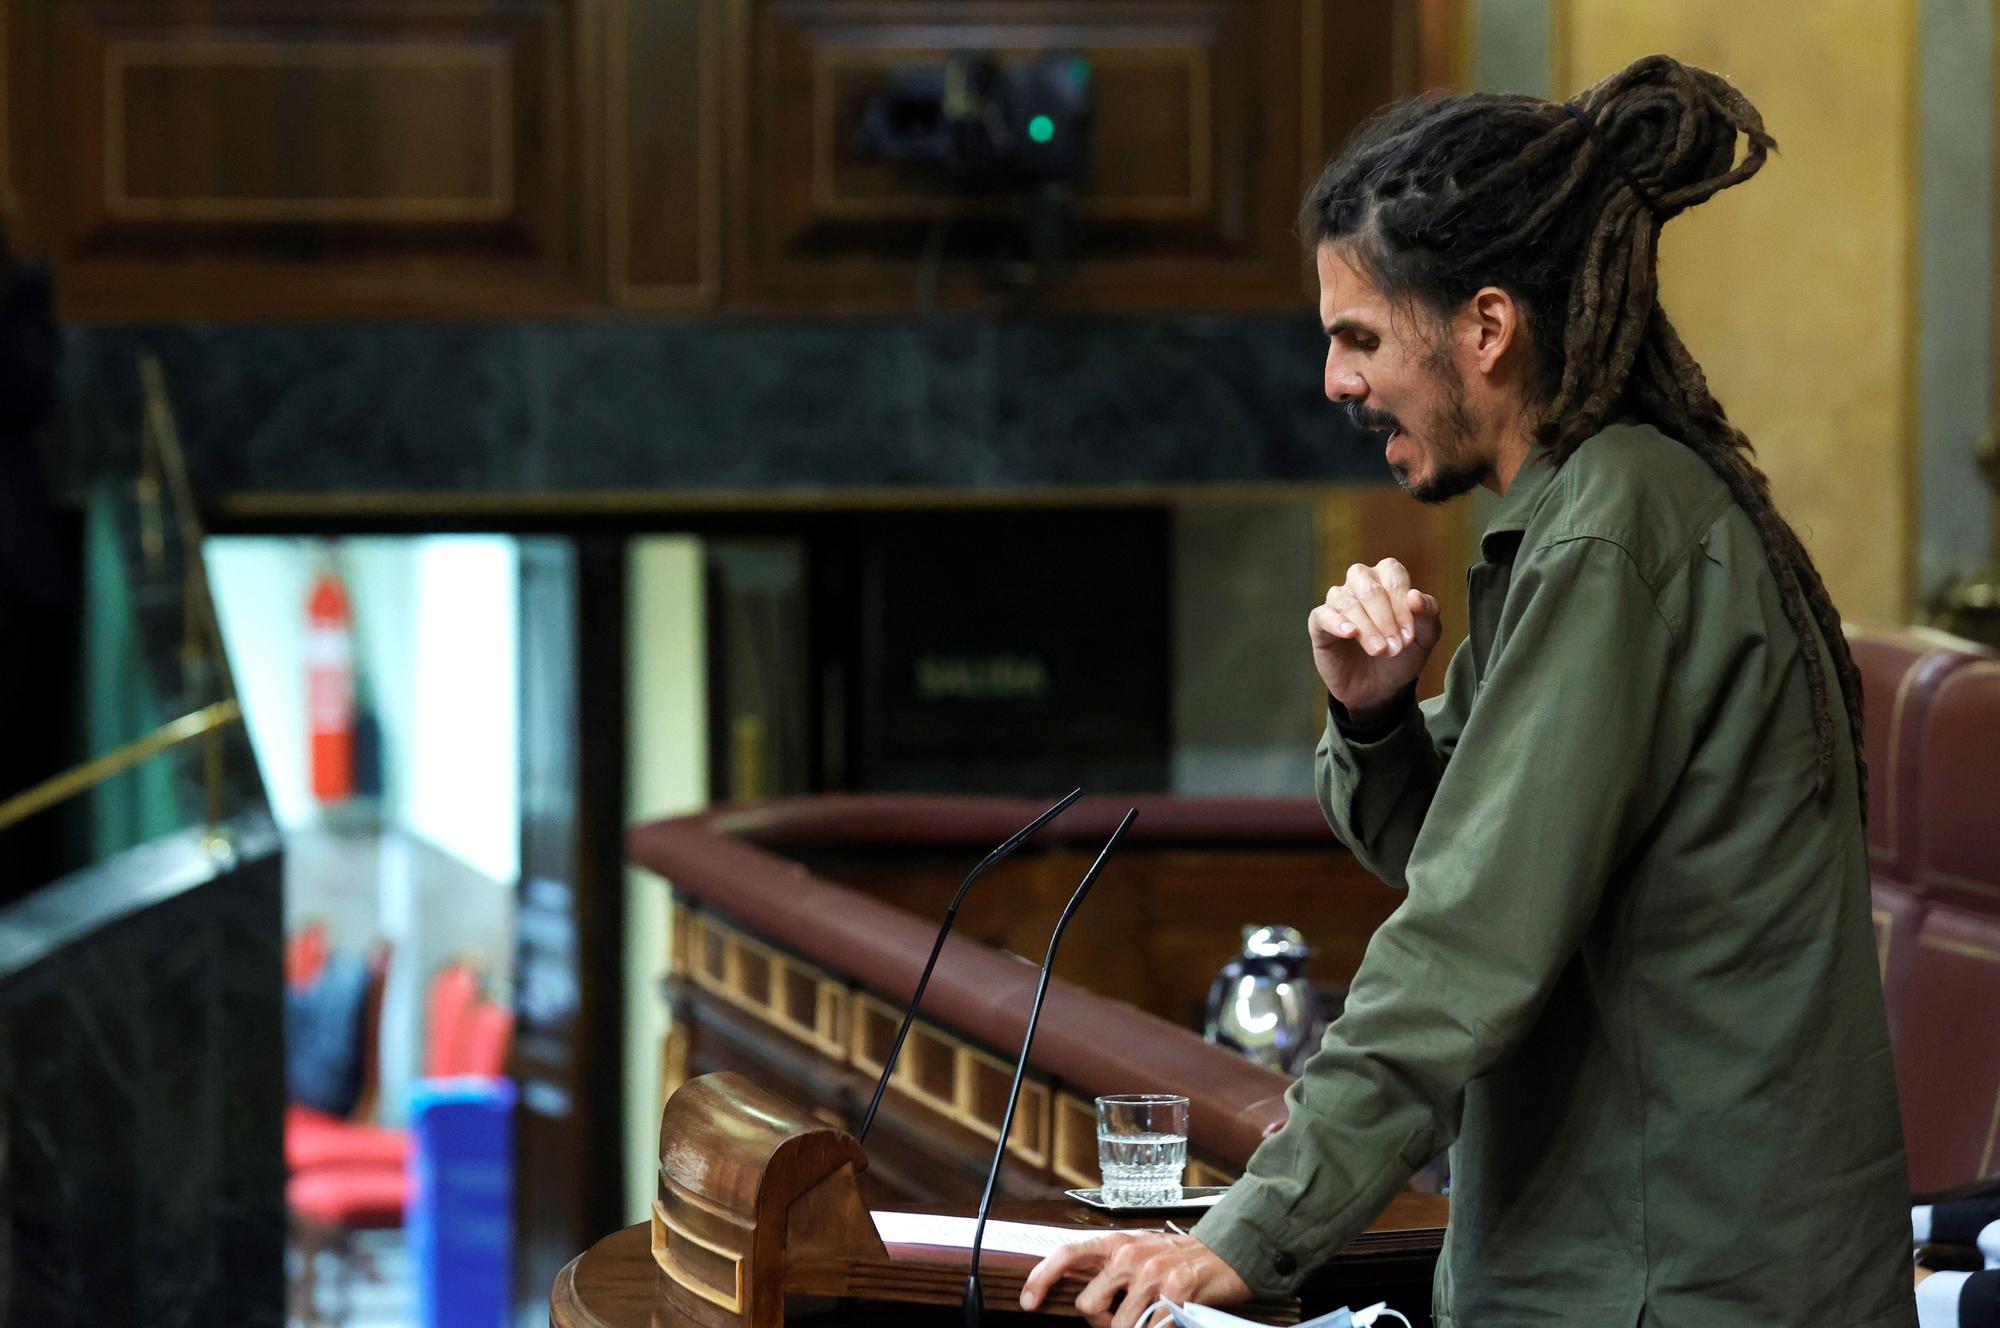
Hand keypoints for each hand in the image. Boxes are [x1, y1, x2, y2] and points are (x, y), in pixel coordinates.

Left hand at [1019, 1231, 1252, 1327]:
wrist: (1223, 1254)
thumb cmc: (1174, 1257)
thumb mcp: (1135, 1253)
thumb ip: (1106, 1270)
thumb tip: (1082, 1300)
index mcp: (1115, 1243)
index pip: (1067, 1254)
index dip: (1041, 1277)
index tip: (1028, 1302)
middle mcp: (1129, 1256)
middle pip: (1088, 1305)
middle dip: (1099, 1321)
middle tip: (1117, 1317)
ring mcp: (1153, 1275)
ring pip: (1117, 1326)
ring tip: (1146, 1317)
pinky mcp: (1176, 1293)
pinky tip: (1163, 1321)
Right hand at [1306, 558, 1441, 721]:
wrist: (1379, 689)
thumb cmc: (1402, 656)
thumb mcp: (1426, 638)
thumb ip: (1429, 613)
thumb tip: (1414, 595)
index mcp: (1387, 579)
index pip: (1392, 576)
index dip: (1401, 604)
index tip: (1409, 635)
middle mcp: (1360, 584)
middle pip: (1367, 585)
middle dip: (1384, 617)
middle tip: (1395, 647)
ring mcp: (1338, 602)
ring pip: (1346, 601)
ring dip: (1366, 627)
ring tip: (1379, 650)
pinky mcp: (1320, 623)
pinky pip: (1323, 615)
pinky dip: (1337, 623)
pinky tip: (1350, 634)